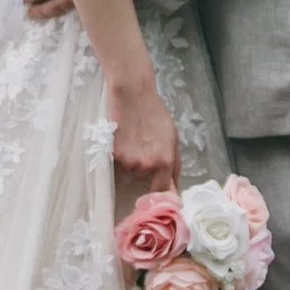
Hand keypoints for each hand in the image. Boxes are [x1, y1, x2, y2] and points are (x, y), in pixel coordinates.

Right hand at [108, 76, 179, 195]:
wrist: (133, 96)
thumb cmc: (155, 115)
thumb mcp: (173, 138)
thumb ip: (175, 165)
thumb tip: (174, 188)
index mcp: (165, 162)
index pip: (162, 191)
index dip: (158, 194)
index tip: (155, 194)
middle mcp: (147, 166)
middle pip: (143, 179)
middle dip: (144, 169)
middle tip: (143, 148)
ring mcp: (129, 161)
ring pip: (129, 170)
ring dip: (131, 161)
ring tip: (133, 140)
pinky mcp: (114, 155)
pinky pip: (118, 162)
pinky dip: (120, 154)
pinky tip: (123, 138)